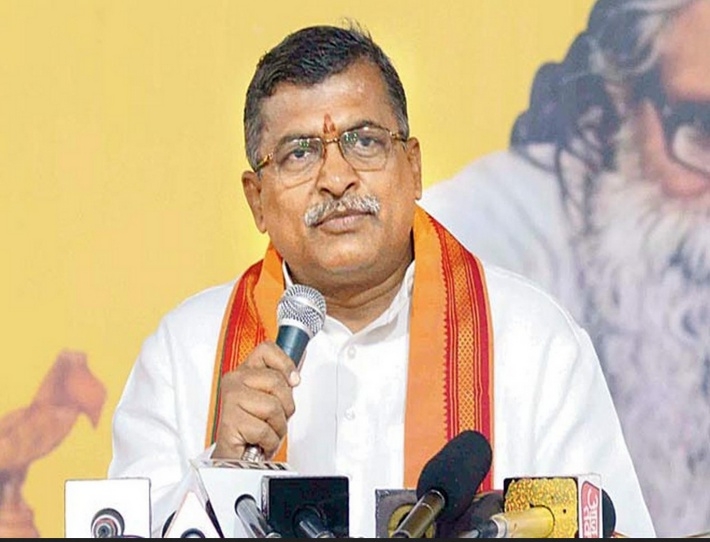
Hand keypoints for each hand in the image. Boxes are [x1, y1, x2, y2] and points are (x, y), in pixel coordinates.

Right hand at [212, 340, 300, 459]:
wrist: (233, 457)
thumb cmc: (252, 429)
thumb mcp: (270, 399)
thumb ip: (281, 382)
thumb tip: (297, 368)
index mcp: (245, 372)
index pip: (266, 350)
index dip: (285, 364)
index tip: (293, 380)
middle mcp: (235, 381)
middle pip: (277, 382)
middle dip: (285, 406)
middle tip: (274, 418)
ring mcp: (231, 399)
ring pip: (273, 407)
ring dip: (277, 427)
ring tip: (266, 432)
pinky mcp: (230, 421)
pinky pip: (265, 430)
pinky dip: (269, 441)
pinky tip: (259, 441)